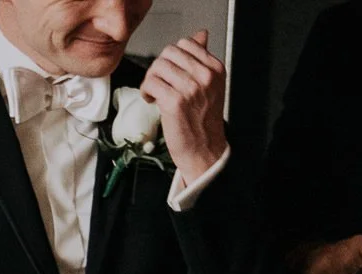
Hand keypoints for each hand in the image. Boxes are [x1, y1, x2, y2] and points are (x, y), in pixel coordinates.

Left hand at [140, 30, 227, 184]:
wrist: (204, 149)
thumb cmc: (204, 120)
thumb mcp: (210, 84)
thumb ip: (203, 59)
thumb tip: (200, 35)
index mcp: (215, 68)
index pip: (186, 44)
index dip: (171, 58)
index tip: (170, 72)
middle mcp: (205, 76)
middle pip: (169, 53)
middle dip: (159, 67)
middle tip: (159, 83)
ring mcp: (190, 88)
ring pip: (157, 66)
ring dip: (151, 79)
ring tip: (155, 93)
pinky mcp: (174, 102)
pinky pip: (150, 83)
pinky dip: (146, 91)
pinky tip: (152, 100)